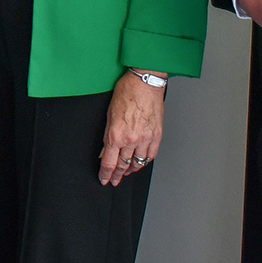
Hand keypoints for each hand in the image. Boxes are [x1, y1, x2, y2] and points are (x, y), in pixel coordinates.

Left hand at [99, 71, 165, 185]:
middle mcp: (131, 139)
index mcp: (116, 134)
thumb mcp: (109, 114)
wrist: (145, 82)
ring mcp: (145, 138)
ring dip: (131, 170)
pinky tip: (140, 162)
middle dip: (117, 175)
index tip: (104, 179)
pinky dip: (145, 161)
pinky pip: (151, 155)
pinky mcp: (157, 136)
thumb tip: (105, 151)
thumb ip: (107, 136)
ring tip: (126, 173)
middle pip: (123, 165)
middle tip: (114, 180)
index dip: (106, 174)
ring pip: (138, 163)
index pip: (109, 162)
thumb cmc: (126, 92)